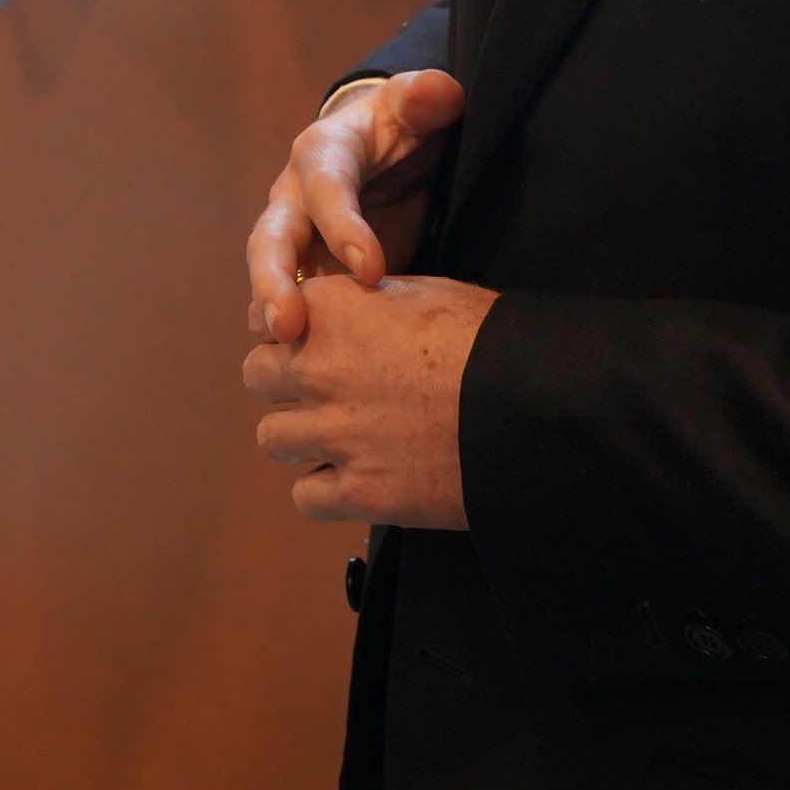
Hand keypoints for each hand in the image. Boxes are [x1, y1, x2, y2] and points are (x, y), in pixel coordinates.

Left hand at [244, 272, 494, 527]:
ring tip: (339, 440)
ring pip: (273, 440)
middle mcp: (316, 370)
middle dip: (284, 386)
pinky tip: (354, 481)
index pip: (263, 321)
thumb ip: (364, 302)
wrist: (532, 407)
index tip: (303, 346)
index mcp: (329, 312)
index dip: (284, 335)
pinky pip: (305, 497)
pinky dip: (325, 492)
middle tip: (321, 395)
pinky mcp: (360, 492)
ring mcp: (334, 434)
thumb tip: (345, 308)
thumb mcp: (422, 292)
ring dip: (301, 440)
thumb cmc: (489, 341)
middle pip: (257, 378)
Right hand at [246, 69, 464, 345]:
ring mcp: (297, 237)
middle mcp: (295, 196)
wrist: (388, 145)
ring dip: (273, 314)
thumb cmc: (404, 122)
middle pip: (269, 240)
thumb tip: (436, 93)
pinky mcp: (310, 268)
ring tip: (286, 356)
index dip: (343, 228)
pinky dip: (299, 331)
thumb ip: (427, 97)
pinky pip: (297, 300)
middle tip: (287, 329)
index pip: (325, 189)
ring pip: (271, 277)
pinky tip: (312, 366)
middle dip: (273, 282)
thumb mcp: (418, 102)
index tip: (372, 271)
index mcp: (323, 152)